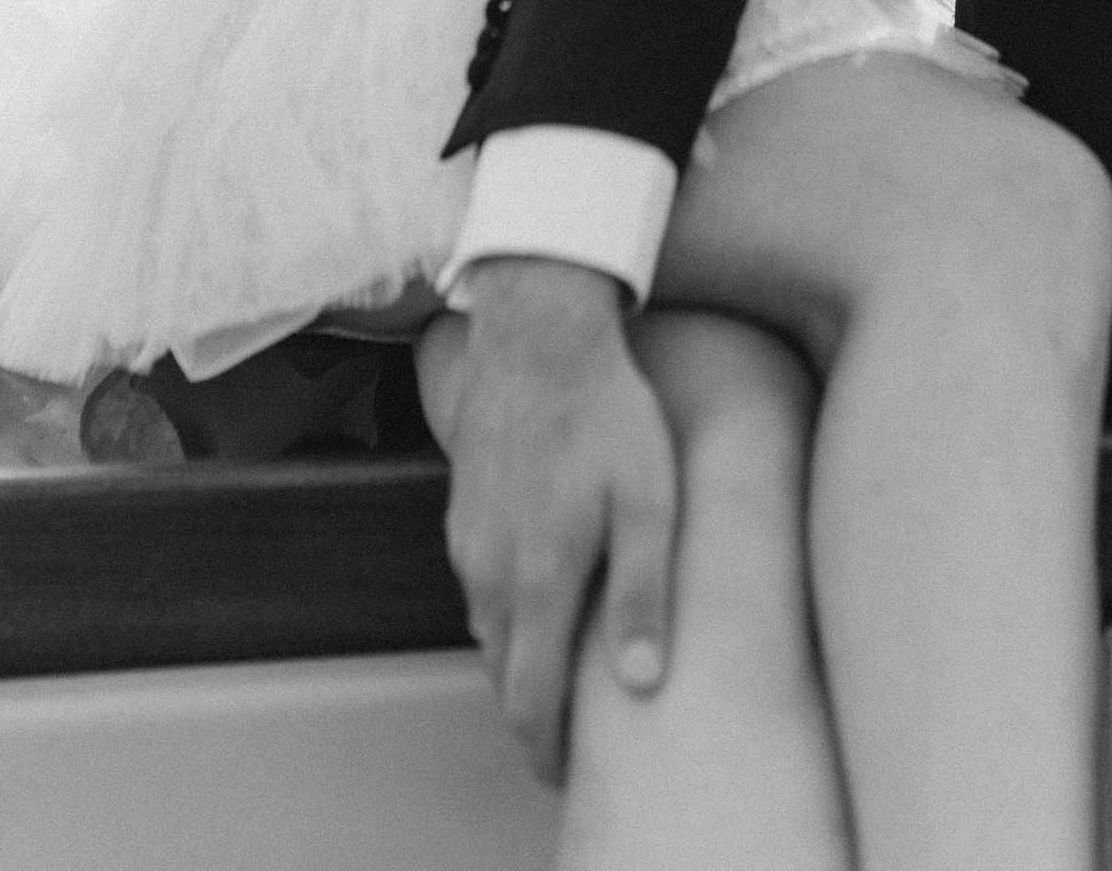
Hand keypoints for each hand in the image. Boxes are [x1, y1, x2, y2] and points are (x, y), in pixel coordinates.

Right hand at [444, 259, 677, 783]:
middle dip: (534, 710)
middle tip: (573, 728)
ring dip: (519, 657)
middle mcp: (490, 573)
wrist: (539, 335)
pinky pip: (478, 585)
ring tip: (563, 664)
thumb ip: (644, 594)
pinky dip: (506, 610)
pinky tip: (540, 590)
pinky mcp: (462, 510)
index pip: (529, 701)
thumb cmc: (607, 413)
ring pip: (488, 630)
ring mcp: (468, 541)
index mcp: (538, 581)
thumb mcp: (649, 499)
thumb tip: (643, 682)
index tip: (566, 774)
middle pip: (504, 674)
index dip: (545, 750)